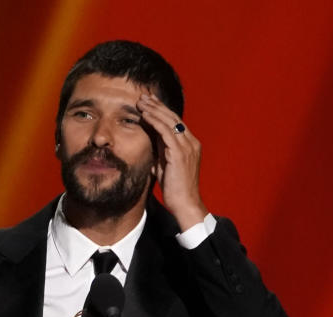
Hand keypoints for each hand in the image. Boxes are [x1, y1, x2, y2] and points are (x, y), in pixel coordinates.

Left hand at [137, 93, 208, 229]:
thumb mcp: (165, 167)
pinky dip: (155, 121)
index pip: (175, 123)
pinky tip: (145, 115)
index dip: (162, 111)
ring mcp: (187, 146)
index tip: (149, 103)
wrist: (185, 204)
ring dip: (154, 109)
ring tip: (141, 101)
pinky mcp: (180, 152)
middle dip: (158, 105)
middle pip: (173, 117)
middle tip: (144, 96)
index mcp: (190, 145)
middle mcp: (191, 142)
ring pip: (170, 121)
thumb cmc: (175, 190)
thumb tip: (151, 146)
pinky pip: (166, 131)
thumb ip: (161, 154)